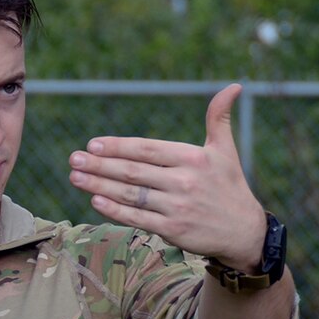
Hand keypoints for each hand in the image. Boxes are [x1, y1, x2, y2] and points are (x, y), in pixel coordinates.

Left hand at [69, 84, 268, 269]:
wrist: (244, 232)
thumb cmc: (230, 186)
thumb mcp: (226, 150)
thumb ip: (219, 117)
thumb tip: (233, 86)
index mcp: (192, 159)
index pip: (147, 149)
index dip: (118, 147)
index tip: (93, 144)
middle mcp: (184, 182)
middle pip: (134, 172)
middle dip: (100, 165)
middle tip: (74, 159)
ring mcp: (177, 208)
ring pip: (131, 195)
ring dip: (100, 186)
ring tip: (76, 177)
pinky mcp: (173, 230)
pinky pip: (138, 218)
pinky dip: (115, 210)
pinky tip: (95, 200)